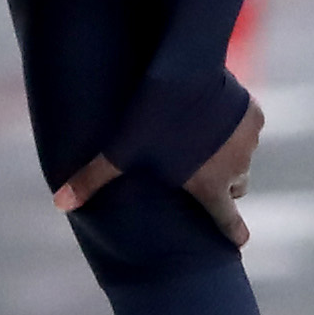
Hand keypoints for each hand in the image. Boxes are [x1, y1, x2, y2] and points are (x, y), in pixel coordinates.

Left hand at [52, 97, 263, 248]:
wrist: (185, 73)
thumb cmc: (153, 119)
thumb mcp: (120, 152)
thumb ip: (92, 180)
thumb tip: (58, 204)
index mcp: (211, 187)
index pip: (230, 222)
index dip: (233, 233)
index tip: (237, 242)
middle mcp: (238, 170)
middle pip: (238, 188)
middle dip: (224, 184)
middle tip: (199, 170)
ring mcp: (249, 142)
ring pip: (243, 157)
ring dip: (228, 153)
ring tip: (203, 136)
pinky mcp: (255, 115)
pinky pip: (248, 128)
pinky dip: (236, 125)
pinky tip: (215, 112)